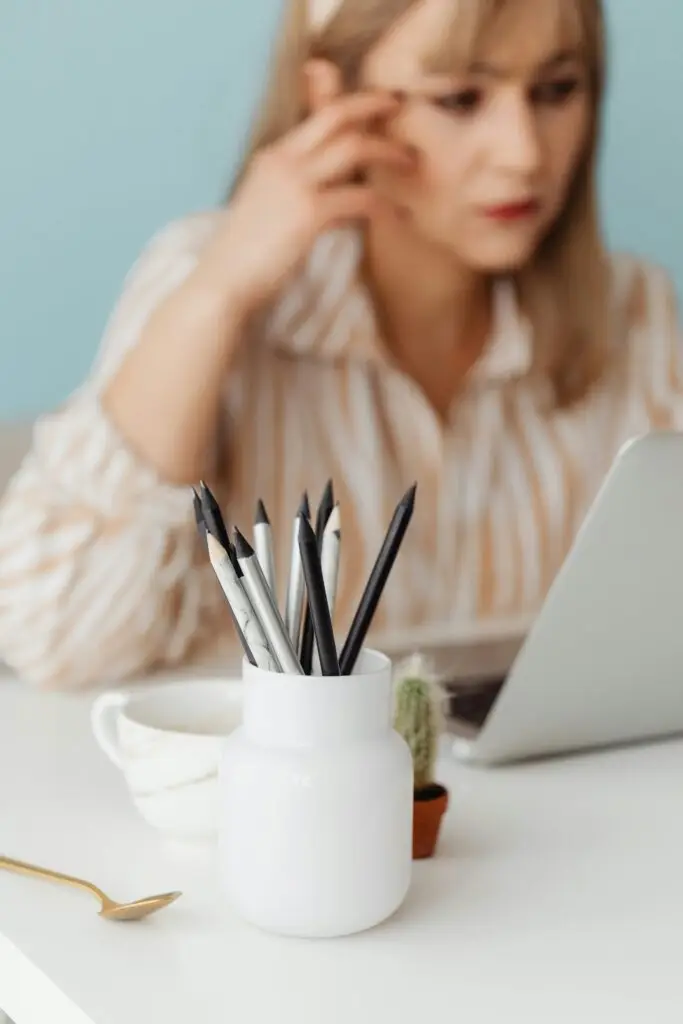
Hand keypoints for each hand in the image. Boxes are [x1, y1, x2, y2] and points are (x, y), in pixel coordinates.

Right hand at [198, 64, 413, 316]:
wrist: (223, 283)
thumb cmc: (242, 259)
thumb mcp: (265, 210)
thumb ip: (292, 195)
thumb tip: (328, 200)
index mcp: (271, 158)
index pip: (315, 119)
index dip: (348, 108)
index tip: (374, 110)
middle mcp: (283, 161)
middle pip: (335, 114)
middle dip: (371, 105)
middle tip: (399, 107)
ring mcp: (296, 184)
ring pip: (353, 147)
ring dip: (387, 151)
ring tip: (410, 162)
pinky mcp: (309, 212)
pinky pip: (360, 198)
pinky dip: (384, 205)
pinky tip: (400, 215)